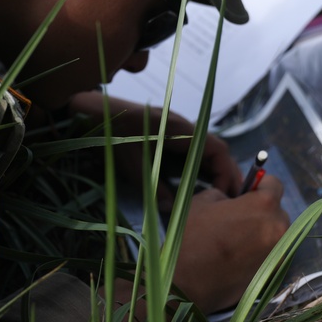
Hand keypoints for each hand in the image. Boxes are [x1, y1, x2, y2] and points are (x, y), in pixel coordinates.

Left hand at [66, 92, 243, 200]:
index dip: (226, 172)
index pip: (216, 148)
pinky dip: (199, 168)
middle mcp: (182, 128)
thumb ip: (154, 187)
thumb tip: (172, 208)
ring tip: (218, 198)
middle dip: (225, 175)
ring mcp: (175, 131)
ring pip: (204, 152)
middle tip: (229, 201)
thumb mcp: (131, 164)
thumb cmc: (110, 134)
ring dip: (213, 172)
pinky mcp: (167, 136)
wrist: (91, 113)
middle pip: (215, 150)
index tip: (227, 195)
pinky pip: (191, 152)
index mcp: (179, 130)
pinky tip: (197, 186)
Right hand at [173, 175, 288, 312]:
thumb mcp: (203, 201)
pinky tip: (239, 255)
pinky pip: (271, 253)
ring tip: (237, 238)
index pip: (274, 184)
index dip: (259, 184)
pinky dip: (259, 250)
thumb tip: (233, 200)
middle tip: (239, 216)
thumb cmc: (193, 237)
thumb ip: (225, 195)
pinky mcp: (273, 273)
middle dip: (261, 210)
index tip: (248, 191)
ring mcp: (278, 253)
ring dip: (262, 231)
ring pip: (276, 233)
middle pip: (277, 211)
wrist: (188, 283)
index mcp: (263, 205)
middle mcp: (278, 228)